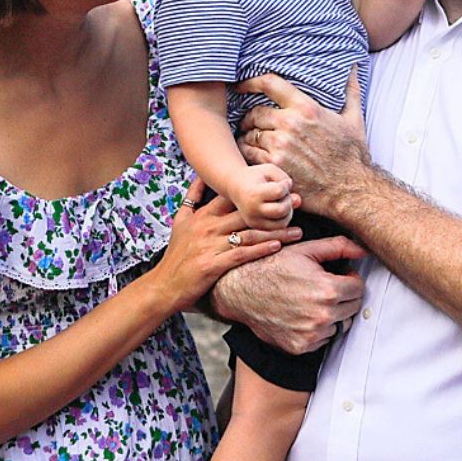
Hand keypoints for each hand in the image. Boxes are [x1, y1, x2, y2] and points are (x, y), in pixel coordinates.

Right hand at [149, 183, 287, 311]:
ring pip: (248, 234)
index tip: (279, 188)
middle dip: (273, 208)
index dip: (257, 192)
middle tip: (297, 203)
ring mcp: (210, 246)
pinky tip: (277, 247)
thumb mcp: (180, 221)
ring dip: (275, 232)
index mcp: (202, 216)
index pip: (233, 198)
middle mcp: (207, 228)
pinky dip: (260, 250)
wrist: (164, 285)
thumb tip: (201, 176)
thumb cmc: (176, 254)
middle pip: (246, 214)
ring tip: (297, 230)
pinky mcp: (212, 265)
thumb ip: (192, 197)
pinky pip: (241, 254)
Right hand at [210, 236, 367, 354]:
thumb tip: (364, 250)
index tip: (338, 276)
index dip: (349, 279)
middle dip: (344, 296)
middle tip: (325, 287)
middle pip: (353, 308)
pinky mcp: (300, 346)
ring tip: (311, 300)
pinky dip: (317, 329)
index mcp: (328, 291)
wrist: (241, 290)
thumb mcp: (305, 250)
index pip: (359, 289)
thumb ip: (339, 247)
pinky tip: (301, 314)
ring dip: (332, 314)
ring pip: (339, 324)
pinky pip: (322, 339)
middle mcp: (322, 316)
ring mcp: (311, 335)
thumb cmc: (272, 267)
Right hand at [237, 162, 300, 230]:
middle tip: (284, 194)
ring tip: (281, 202)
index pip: (279, 191)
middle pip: (282, 210)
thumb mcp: (270, 170)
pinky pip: (277, 228)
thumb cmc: (257, 176)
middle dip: (288, 201)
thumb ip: (285, 180)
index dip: (286, 185)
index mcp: (254, 193)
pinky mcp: (256, 227)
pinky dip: (282, 220)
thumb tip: (298, 201)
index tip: (283, 182)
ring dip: (288, 212)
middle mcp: (252, 209)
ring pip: (282, 223)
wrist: (236, 186)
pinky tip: (278, 209)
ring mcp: (253, 220)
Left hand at [238, 70, 369, 202]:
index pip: (270, 84)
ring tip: (251, 140)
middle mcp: (290, 124)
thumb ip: (350, 91)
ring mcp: (280, 146)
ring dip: (248, 136)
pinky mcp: (274, 166)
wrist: (351, 189)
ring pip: (250, 134)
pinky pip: (250, 155)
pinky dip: (248, 154)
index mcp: (306, 108)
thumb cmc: (352, 155)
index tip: (241, 86)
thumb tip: (353, 68)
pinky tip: (253, 156)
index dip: (250, 82)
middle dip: (250, 117)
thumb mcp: (354, 119)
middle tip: (249, 123)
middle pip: (255, 112)